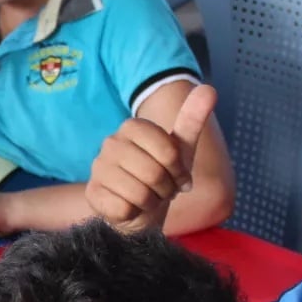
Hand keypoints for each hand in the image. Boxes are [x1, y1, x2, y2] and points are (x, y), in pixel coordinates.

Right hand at [85, 84, 216, 232]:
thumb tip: (208, 88)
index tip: (177, 174)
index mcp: (132, 127)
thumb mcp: (181, 149)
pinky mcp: (93, 194)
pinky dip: (134, 213)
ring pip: (140, 193)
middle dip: (166, 188)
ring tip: (148, 198)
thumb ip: (192, 118)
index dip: (178, 169)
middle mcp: (110, 143)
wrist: (139, 208)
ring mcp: (98, 168)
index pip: (168, 150)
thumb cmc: (161, 176)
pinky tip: (131, 208)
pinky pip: (124, 208)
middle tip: (162, 190)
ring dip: (151, 202)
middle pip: (154, 172)